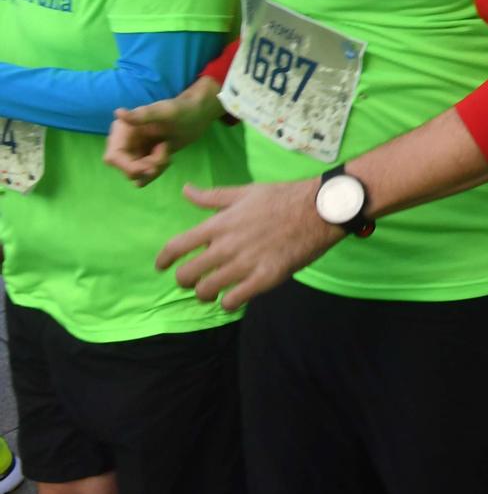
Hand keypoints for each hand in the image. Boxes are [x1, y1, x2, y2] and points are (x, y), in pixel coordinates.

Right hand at [105, 77, 222, 187]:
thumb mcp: (165, 111)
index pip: (113, 157)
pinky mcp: (143, 160)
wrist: (196, 116)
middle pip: (126, 170)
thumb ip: (142, 115)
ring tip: (167, 151)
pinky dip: (157, 171)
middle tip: (166, 152)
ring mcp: (133, 153)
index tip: (151, 166)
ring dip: (155, 169)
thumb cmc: (181, 110)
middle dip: (148, 167)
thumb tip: (118, 113)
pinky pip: (144, 177)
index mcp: (122, 130)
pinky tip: (167, 157)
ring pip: (136, 175)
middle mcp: (124, 143)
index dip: (129, 167)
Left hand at [156, 179, 344, 310]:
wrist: (320, 209)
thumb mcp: (245, 192)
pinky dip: (228, 303)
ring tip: (213, 291)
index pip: (178, 246)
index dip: (164, 259)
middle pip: (187, 274)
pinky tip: (233, 299)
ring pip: (207, 290)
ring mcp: (246, 264)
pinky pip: (234, 300)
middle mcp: (227, 246)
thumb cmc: (283, 197)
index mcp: (220, 224)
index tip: (162, 265)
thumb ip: (213, 197)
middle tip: (193, 280)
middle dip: (185, 280)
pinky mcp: (265, 278)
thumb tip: (186, 190)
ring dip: (205, 293)